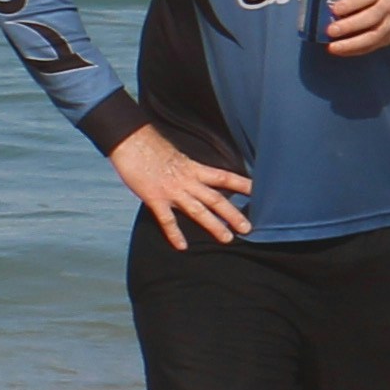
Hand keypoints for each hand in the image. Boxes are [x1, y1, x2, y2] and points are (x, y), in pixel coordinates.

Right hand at [109, 123, 252, 247]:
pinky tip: (182, 246)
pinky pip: (167, 219)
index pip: (224, 177)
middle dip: (233, 214)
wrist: (130, 142)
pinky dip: (174, 234)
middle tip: (248, 228)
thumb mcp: (176, 155)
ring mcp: (172, 191)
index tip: (259, 192)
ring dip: (214, 225)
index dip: (242, 185)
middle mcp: (187, 181)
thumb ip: (187, 168)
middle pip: (216, 199)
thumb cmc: (150, 146)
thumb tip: (195, 174)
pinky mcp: (155, 198)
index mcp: (194, 168)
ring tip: (227, 238)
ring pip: (198, 211)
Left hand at [320, 0, 389, 56]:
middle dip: (350, 25)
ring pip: (374, 35)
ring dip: (352, 43)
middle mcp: (388, 5)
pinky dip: (355, 50)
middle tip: (330, 30)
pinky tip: (340, 51)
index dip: (352, 3)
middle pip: (371, 17)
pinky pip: (372, 46)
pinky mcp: (388, 37)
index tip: (335, 9)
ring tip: (333, 47)